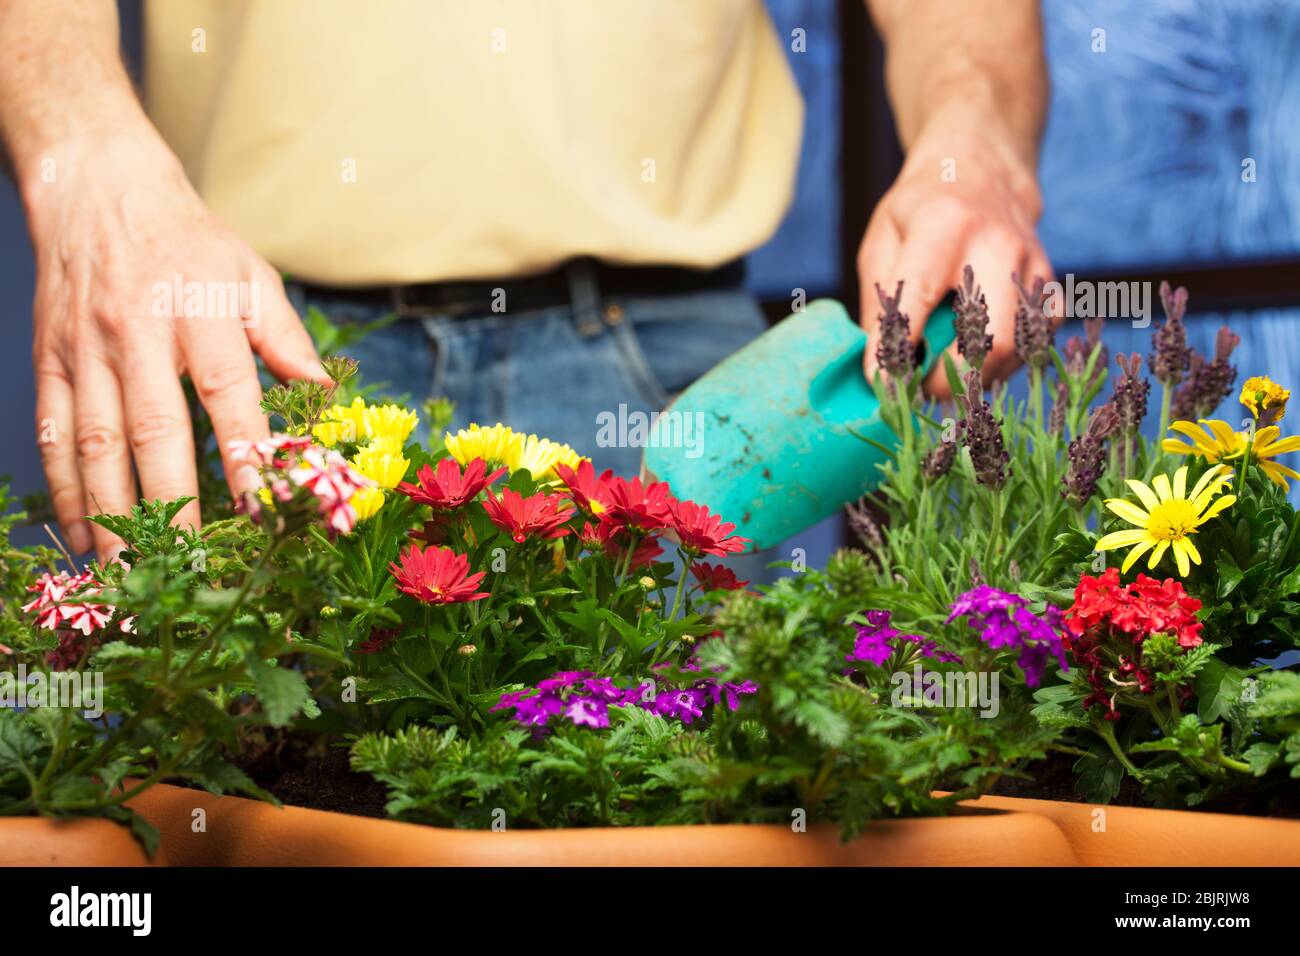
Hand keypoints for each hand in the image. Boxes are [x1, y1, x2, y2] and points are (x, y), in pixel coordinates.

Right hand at [27, 134, 327, 559]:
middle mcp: (140, 336)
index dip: (245, 458)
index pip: (228, 398)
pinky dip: (63, 489)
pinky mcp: (50, 362)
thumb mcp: (252, 276)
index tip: (262, 514)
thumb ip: (288, 341)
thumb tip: (327, 399)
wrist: (100, 191)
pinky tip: (77, 533)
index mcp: (202, 316)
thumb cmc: (192, 243)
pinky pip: (53, 434)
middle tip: (188, 564)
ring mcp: (87, 352)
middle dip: (171, 504)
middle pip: (154, 432)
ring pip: (95, 444)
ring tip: (126, 569)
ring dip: (109, 513)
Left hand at [858, 101, 1052, 395]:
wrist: (982, 170)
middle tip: (920, 389)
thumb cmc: (920, 210)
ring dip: (976, 378)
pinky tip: (976, 359)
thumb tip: (876, 373)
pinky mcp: (1050, 286)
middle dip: (951, 378)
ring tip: (943, 377)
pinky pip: (1035, 344)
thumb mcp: (882, 241)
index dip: (898, 350)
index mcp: (945, 225)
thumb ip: (878, 303)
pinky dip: (1003, 366)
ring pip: (1016, 348)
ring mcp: (1032, 265)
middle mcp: (998, 244)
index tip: (881, 384)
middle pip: (989, 337)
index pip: (920, 300)